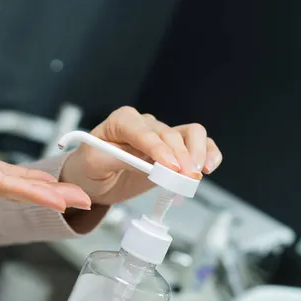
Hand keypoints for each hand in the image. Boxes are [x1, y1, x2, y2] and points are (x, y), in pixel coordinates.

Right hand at [0, 97, 90, 211]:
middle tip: (84, 201)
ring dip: (42, 190)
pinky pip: (2, 177)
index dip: (30, 192)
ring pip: (10, 186)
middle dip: (48, 196)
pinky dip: (26, 180)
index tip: (59, 200)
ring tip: (74, 195)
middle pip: (11, 191)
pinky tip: (44, 182)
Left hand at [60, 107, 222, 205]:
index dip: (158, 149)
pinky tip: (210, 167)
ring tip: (196, 174)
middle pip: (170, 134)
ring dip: (197, 153)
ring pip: (190, 133)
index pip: (143, 132)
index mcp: (121, 121)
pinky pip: (198, 144)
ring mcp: (161, 135)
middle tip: (185, 179)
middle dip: (180, 158)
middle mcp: (145, 124)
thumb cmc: (90, 167)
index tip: (169, 167)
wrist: (94, 180)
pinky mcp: (174, 150)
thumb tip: (144, 164)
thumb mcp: (94, 164)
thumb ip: (117, 160)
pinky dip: (208, 153)